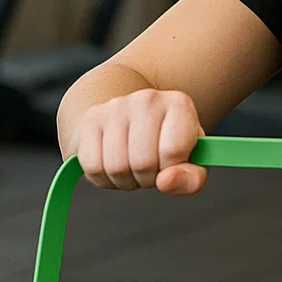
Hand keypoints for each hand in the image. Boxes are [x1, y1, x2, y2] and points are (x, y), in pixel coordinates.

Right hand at [74, 89, 207, 193]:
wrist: (130, 116)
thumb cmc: (166, 142)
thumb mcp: (190, 159)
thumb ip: (191, 177)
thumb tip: (166, 182)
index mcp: (179, 105)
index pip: (173, 151)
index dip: (172, 170)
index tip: (171, 164)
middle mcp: (147, 100)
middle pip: (142, 163)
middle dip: (147, 179)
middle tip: (150, 170)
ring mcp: (115, 107)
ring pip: (116, 168)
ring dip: (125, 181)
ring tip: (132, 167)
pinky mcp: (90, 120)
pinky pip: (93, 167)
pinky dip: (103, 179)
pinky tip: (112, 167)